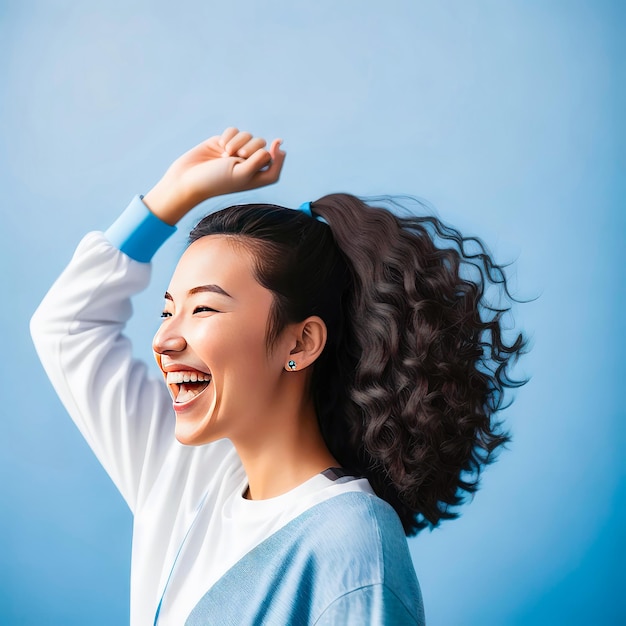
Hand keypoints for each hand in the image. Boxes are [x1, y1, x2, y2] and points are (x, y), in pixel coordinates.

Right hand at [143, 127, 285, 224]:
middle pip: (262, 145)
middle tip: (240, 156)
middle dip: (252, 147)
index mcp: (257, 177)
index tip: (277, 144)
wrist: (188, 178)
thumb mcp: (242, 174)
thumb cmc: (216, 181)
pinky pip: (234, 131)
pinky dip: (229, 135)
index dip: (279, 154)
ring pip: (248, 136)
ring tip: (226, 154)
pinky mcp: (224, 143)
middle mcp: (248, 164)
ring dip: (238, 141)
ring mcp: (235, 152)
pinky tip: (220, 146)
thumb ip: (260, 161)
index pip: (276, 162)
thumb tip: (279, 149)